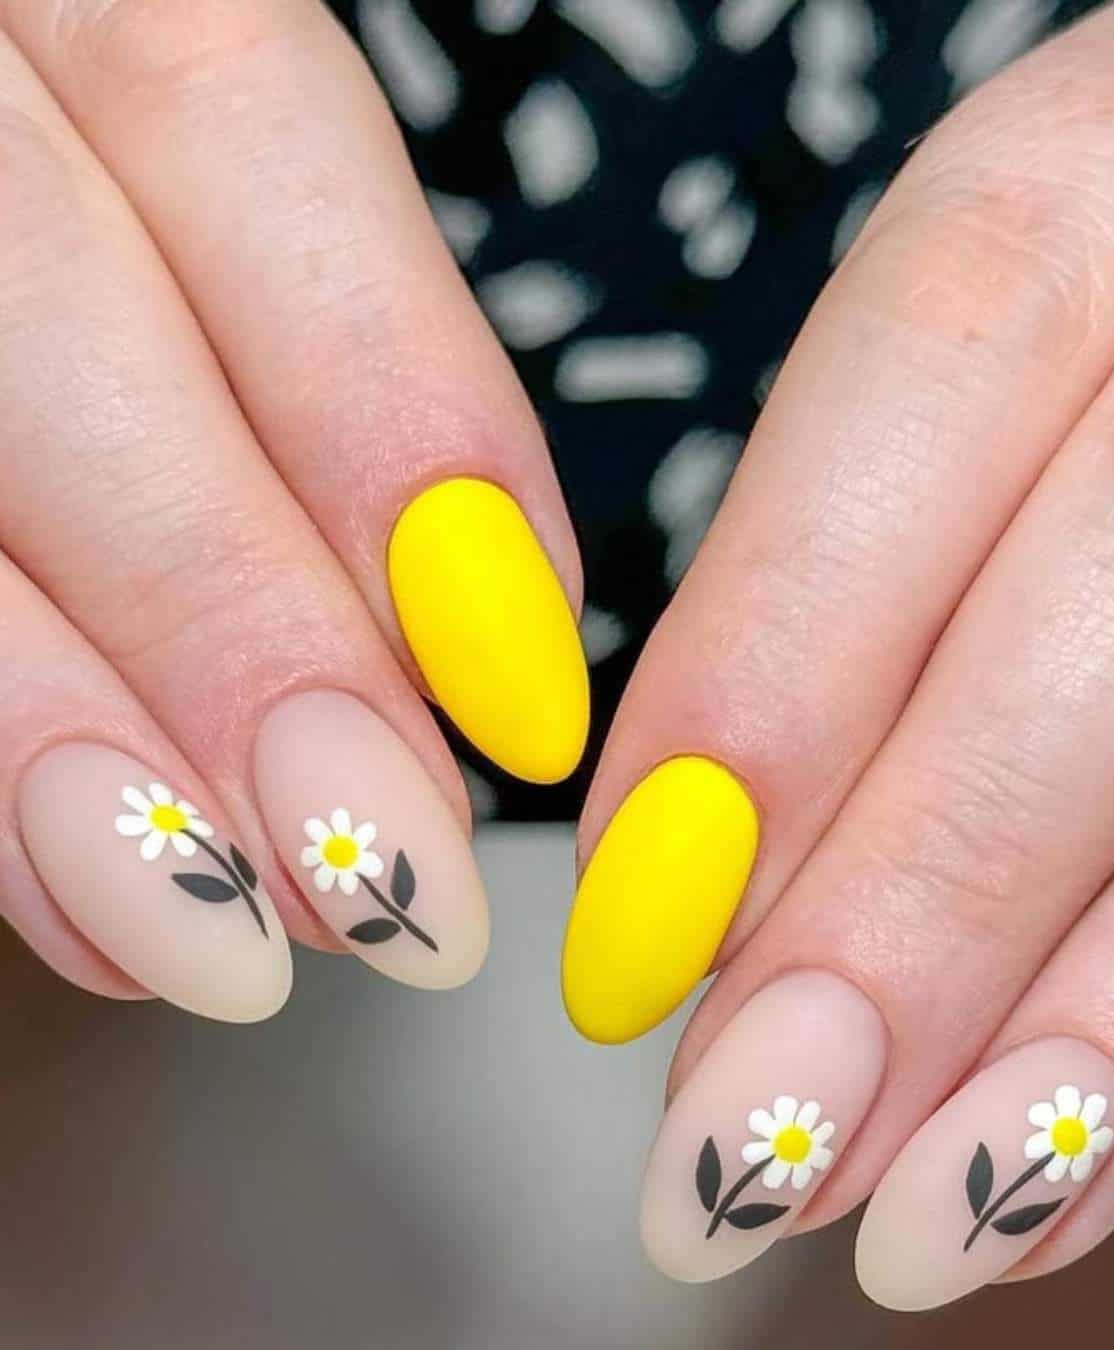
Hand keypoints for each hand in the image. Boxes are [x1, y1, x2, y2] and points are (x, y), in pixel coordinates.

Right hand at [0, 0, 586, 1020]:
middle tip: (395, 868)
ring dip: (89, 752)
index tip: (523, 679)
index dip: (393, 412)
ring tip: (241, 938)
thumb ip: (311, 358)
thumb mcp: (186, 213)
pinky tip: (93, 915)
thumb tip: (486, 624)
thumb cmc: (82, 236)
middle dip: (246, 627)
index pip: (228, 121)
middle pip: (63, 328)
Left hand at [562, 0, 1113, 1307]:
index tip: (636, 922)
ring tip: (909, 1221)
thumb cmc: (1111, 403)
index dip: (777, 653)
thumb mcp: (985, 412)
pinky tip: (1060, 1166)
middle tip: (749, 1132)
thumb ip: (855, 593)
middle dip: (918, 890)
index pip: (948, 349)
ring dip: (1091, 1019)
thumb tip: (693, 906)